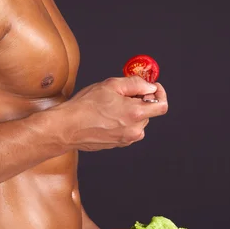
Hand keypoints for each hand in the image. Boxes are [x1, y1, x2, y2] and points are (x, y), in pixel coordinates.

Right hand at [54, 76, 168, 151]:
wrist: (67, 127)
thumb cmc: (85, 106)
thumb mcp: (111, 85)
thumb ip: (136, 84)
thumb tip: (150, 87)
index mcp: (135, 114)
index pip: (162, 106)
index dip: (160, 94)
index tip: (153, 87)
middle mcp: (134, 130)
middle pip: (148, 113)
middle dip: (140, 101)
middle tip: (123, 93)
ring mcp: (126, 139)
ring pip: (138, 122)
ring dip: (131, 112)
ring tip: (110, 106)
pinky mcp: (117, 144)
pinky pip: (127, 130)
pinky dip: (123, 121)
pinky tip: (106, 116)